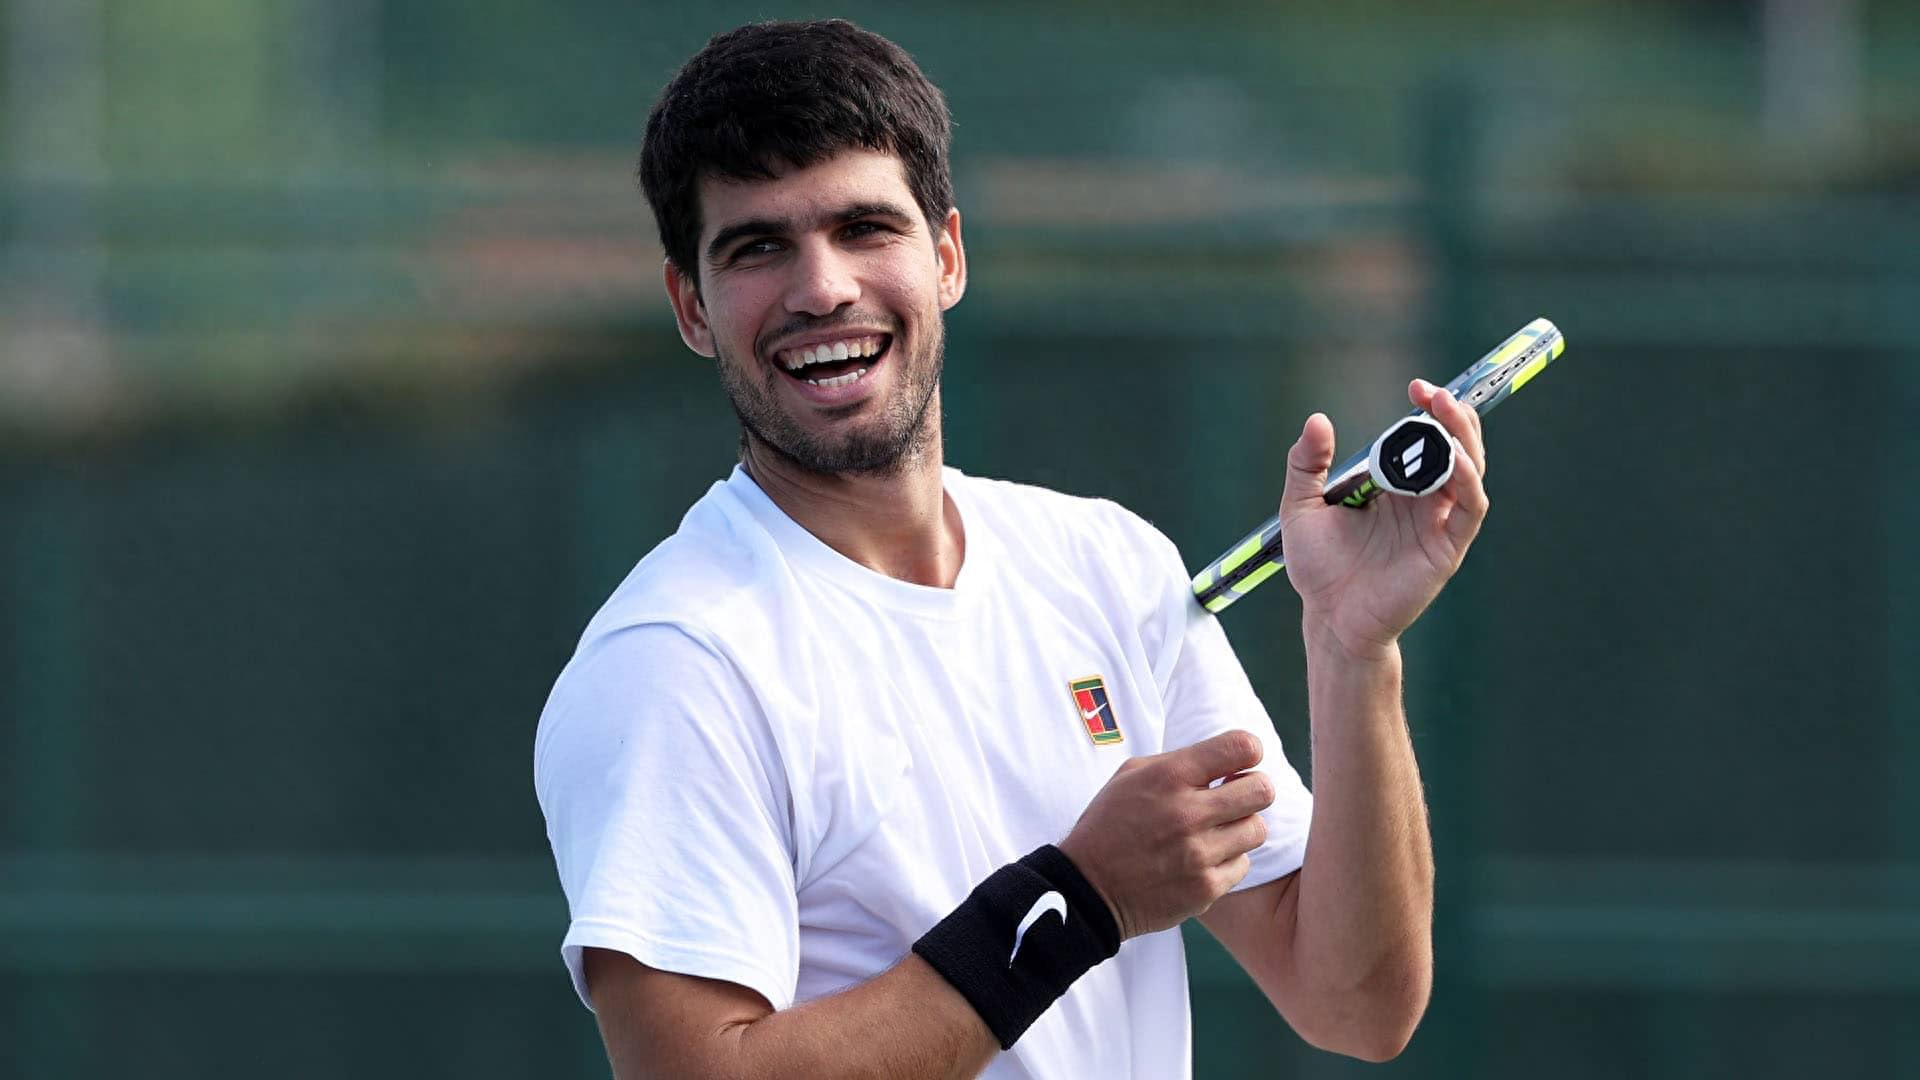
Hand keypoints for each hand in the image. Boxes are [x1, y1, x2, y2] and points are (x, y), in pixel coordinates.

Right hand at [1057, 731, 1275, 939]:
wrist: (1087, 888)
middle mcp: (1187, 813)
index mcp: (1169, 776)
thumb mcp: (1131, 775)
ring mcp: (1198, 854)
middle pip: (1262, 790)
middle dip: (1253, 790)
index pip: (1241, 747)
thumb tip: (1230, 759)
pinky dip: (1228, 861)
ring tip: (1216, 831)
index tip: (1238, 763)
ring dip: (1241, 828)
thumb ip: (1180, 761)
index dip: (1248, 751)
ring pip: (1257, 830)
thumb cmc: (1111, 823)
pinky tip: (1203, 859)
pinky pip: (1243, 865)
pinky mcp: (1205, 888)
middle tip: (1235, 798)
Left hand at [1278, 379, 1489, 660]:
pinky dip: (1468, 480)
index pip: (1425, 438)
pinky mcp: (1448, 546)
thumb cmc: (1318, 566)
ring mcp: (1438, 522)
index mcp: (1394, 485)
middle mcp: (1422, 499)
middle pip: (1457, 446)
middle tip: (1433, 393)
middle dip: (1452, 415)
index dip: (1429, 410)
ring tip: (1446, 412)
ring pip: (1471, 470)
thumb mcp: (1300, 506)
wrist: (1330, 617)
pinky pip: (1470, 507)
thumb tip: (1317, 419)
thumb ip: (1305, 464)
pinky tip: (1456, 461)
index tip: (1416, 386)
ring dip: (1464, 438)